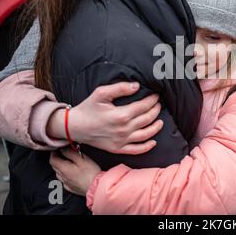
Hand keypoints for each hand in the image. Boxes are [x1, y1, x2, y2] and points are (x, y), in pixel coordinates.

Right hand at [47, 82, 162, 154]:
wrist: (74, 127)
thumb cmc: (88, 108)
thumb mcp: (101, 93)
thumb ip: (120, 88)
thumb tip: (137, 86)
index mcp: (121, 115)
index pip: (143, 106)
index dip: (152, 100)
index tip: (156, 96)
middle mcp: (123, 129)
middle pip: (147, 119)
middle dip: (155, 110)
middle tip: (158, 105)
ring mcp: (121, 141)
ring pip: (146, 135)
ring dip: (156, 127)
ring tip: (160, 121)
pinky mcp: (118, 149)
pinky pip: (136, 150)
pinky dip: (147, 146)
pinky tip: (153, 141)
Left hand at [50, 148, 100, 196]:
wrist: (96, 187)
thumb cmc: (91, 173)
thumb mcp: (82, 159)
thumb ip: (71, 153)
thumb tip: (63, 149)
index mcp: (64, 169)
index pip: (52, 160)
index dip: (53, 153)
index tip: (58, 148)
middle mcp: (63, 177)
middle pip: (54, 166)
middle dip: (57, 158)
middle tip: (63, 153)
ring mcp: (66, 183)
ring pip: (58, 173)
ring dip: (60, 166)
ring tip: (68, 162)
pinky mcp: (70, 188)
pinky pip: (63, 180)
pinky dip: (65, 175)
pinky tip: (71, 173)